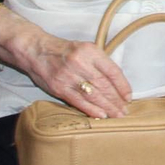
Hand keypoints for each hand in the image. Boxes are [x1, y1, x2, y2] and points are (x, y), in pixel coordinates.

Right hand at [15, 32, 132, 118]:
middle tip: (125, 110)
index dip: (123, 85)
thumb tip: (116, 81)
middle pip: (104, 85)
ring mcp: (69, 76)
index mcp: (90, 51)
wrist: (36, 51)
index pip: (112, 71)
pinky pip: (78, 101)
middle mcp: (80, 63)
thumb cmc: (63, 51)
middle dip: (116, 100)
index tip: (128, 96)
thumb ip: (99, 62)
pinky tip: (101, 115)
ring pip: (93, 95)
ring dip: (107, 107)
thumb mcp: (85, 48)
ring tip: (117, 114)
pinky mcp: (59, 88)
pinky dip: (91, 109)